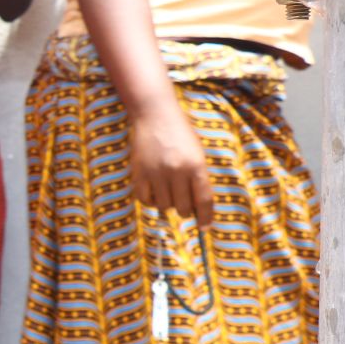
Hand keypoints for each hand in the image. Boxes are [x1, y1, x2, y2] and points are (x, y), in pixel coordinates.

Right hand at [128, 101, 213, 225]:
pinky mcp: (139, 173)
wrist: (155, 114)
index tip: (205, 228)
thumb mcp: (197, 154)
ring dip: (168, 204)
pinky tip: (154, 191)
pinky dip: (151, 200)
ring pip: (164, 206)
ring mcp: (156, 173)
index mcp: (196, 166)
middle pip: (183, 208)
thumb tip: (196, 207)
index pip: (203, 201)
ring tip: (168, 192)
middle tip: (184, 204)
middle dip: (186, 210)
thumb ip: (198, 178)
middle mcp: (176, 171)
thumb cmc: (181, 134)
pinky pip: (145, 200)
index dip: (205, 218)